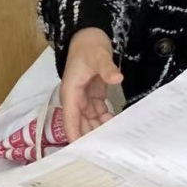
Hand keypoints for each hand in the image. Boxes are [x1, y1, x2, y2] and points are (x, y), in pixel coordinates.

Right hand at [60, 27, 122, 141]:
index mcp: (71, 92)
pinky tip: (116, 124)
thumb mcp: (98, 55)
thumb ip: (106, 67)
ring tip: (114, 140)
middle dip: (91, 137)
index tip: (84, 152)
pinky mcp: (92, 95)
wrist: (88, 34)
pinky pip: (97, 113)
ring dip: (100, 130)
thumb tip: (116, 78)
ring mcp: (83, 98)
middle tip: (107, 151)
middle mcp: (75, 98)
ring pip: (89, 121)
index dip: (76, 136)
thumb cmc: (89, 45)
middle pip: (80, 124)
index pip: (70, 119)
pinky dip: (105, 120)